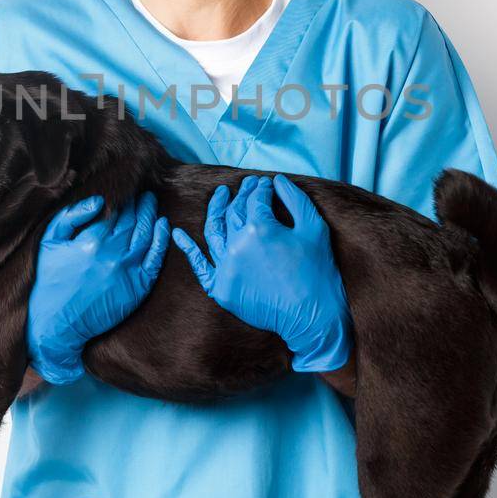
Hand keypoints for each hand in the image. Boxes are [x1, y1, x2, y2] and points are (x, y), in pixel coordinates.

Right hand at [28, 191, 169, 384]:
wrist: (57, 324)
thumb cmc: (50, 281)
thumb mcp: (49, 242)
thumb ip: (72, 216)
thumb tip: (98, 201)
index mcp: (92, 240)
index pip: (115, 212)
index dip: (123, 200)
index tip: (127, 192)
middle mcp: (113, 253)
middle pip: (134, 220)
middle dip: (140, 204)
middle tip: (144, 195)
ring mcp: (128, 271)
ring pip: (147, 235)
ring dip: (151, 216)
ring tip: (151, 204)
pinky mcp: (138, 287)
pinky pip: (156, 258)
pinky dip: (162, 239)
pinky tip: (163, 226)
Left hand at [171, 174, 352, 372]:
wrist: (312, 317)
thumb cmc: (318, 272)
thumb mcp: (314, 228)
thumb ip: (295, 199)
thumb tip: (278, 180)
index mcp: (260, 228)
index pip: (255, 199)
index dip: (261, 188)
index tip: (265, 183)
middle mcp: (237, 245)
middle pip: (234, 212)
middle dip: (241, 195)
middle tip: (247, 185)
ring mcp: (226, 268)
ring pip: (214, 231)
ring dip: (215, 210)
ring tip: (220, 196)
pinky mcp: (221, 288)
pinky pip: (199, 266)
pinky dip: (187, 249)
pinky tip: (178, 233)